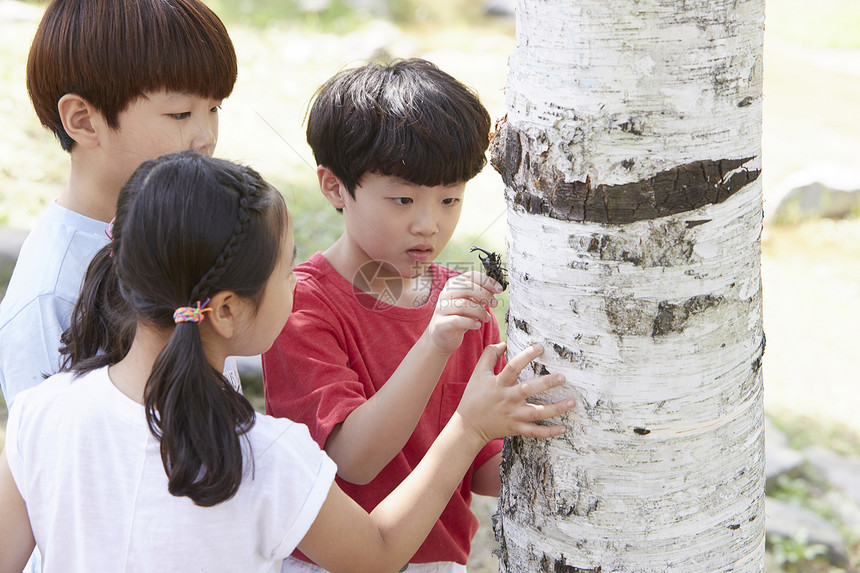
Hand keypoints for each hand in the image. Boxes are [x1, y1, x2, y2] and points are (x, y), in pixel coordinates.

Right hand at [425, 272, 501, 353]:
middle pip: (467, 287)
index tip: (499, 289)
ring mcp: (441, 308)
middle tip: (494, 304)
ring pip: (463, 304)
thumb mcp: (470, 302)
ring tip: (486, 318)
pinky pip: (457, 320)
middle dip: (485, 295)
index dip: (487, 281)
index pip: (471, 276)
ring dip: (480, 311)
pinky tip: (477, 325)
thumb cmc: (459, 316)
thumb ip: (480, 294)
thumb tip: (497, 288)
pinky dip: (471, 322)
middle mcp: (445, 294)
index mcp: (453, 285)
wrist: (441, 335)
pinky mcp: (441, 323)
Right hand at [455, 342, 574, 442]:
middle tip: (563, 377)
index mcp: (498, 383)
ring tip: (572, 401)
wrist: (468, 425)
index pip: (513, 367)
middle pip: (528, 390)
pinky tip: (563, 428)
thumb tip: (503, 343)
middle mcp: (507, 399)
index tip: (540, 347)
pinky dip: (549, 432)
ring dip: (556, 408)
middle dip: (546, 383)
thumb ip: (489, 355)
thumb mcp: (478, 373)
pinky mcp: (516, 428)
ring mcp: (513, 415)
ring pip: (537, 413)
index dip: (526, 356)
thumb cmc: (474, 396)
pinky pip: (535, 432)